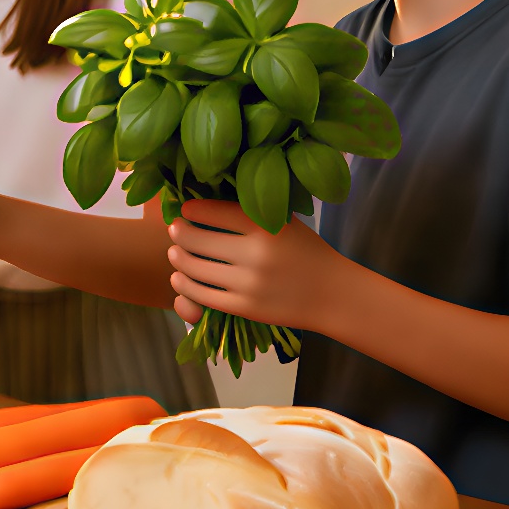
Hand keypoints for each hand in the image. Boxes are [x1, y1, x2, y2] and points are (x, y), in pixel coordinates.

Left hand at [164, 198, 352, 333]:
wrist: (334, 294)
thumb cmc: (306, 252)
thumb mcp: (284, 222)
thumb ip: (251, 211)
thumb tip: (204, 200)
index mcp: (265, 225)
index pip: (213, 211)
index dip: (192, 209)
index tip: (185, 209)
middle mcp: (255, 253)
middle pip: (195, 239)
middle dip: (178, 232)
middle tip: (175, 230)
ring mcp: (248, 283)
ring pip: (192, 267)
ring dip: (177, 258)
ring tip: (175, 252)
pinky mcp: (244, 307)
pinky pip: (200, 295)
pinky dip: (183, 285)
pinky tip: (179, 277)